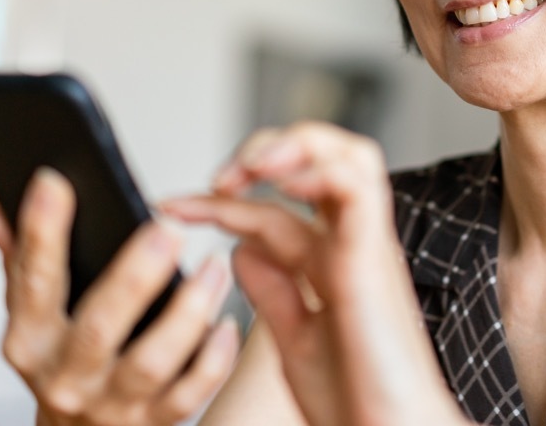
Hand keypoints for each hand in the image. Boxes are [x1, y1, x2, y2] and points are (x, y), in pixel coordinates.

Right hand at [0, 168, 238, 425]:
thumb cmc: (62, 365)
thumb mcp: (34, 316)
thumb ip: (22, 261)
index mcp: (31, 340)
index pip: (31, 281)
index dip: (41, 231)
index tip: (55, 182)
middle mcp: (67, 376)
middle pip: (99, 326)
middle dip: (135, 276)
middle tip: (168, 229)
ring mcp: (111, 403)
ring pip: (152, 362)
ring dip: (189, 311)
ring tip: (214, 268)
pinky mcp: (153, 422)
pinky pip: (190, 393)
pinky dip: (213, 358)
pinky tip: (226, 323)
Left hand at [162, 122, 466, 425]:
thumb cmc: (356, 400)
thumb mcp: (296, 340)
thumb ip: (274, 292)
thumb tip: (241, 249)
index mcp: (332, 265)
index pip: (273, 209)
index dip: (219, 202)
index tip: (172, 208)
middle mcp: (351, 245)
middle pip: (322, 160)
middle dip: (265, 150)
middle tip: (218, 177)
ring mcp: (365, 246)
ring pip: (348, 156)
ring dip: (294, 146)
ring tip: (249, 166)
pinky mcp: (373, 256)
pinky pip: (357, 185)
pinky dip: (318, 169)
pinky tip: (281, 182)